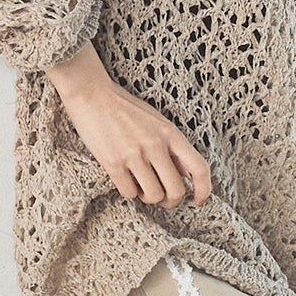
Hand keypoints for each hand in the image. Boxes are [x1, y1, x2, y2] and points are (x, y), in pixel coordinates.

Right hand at [59, 74, 211, 209]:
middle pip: (176, 190)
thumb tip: (186, 175)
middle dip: (170, 201)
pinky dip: (128, 192)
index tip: (198, 201)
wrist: (92, 95)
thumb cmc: (125, 109)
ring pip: (153, 196)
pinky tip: (125, 180)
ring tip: (140, 185)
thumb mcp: (158, 122)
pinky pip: (129, 193)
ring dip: (147, 197)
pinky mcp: (113, 163)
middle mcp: (156, 145)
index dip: (203, 190)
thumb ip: (173, 147)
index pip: (199, 168)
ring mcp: (134, 154)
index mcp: (171, 134)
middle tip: (161, 197)